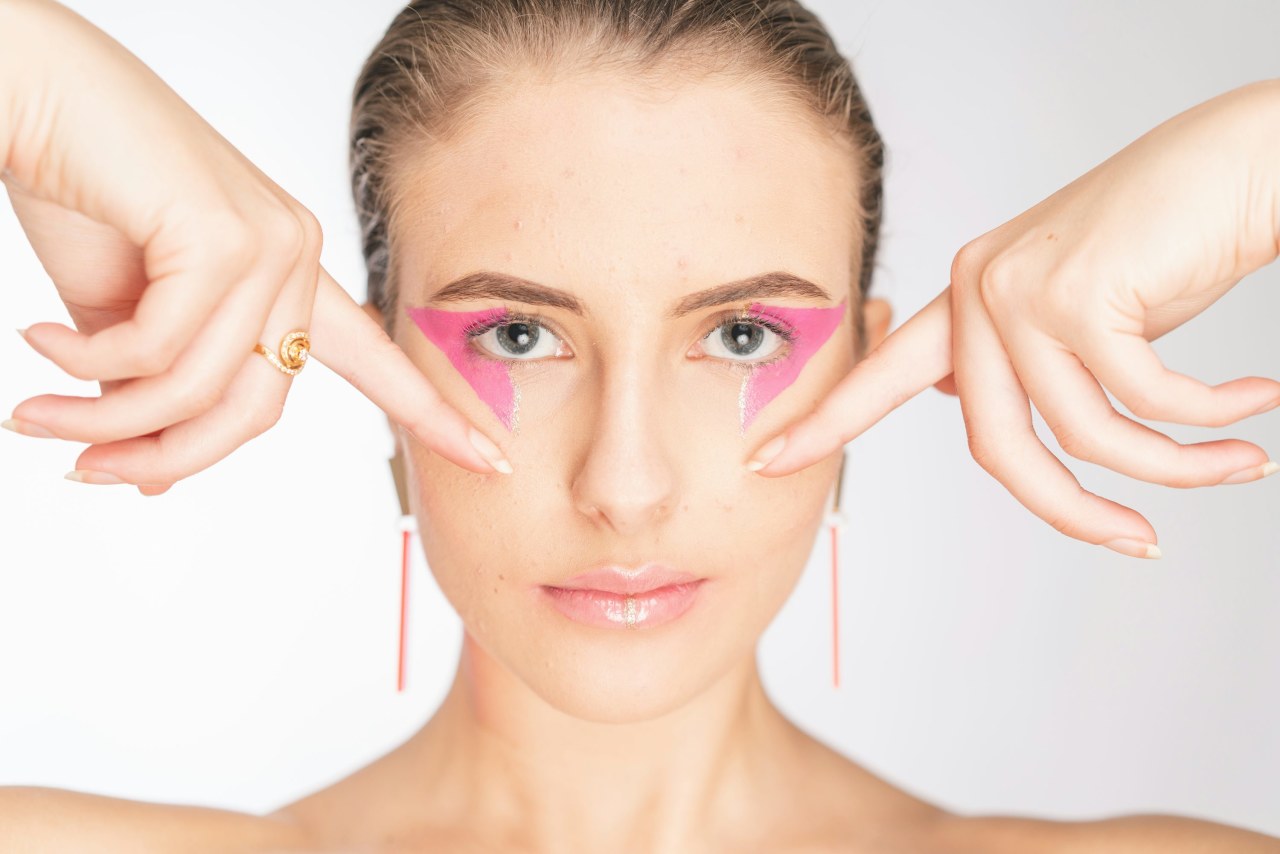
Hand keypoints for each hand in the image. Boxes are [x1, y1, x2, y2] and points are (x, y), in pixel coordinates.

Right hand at [1, 0, 509, 491]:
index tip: (490, 460)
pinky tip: (43, 341)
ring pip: (204, 390)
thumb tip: (148, 478)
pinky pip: (163, 350)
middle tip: (87, 468)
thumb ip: (153, 387)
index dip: (434, 415)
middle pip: (258, 413)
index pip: (377, 359)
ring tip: (37, 415)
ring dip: (107, 422)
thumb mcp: (124, 316)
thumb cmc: (79, 190)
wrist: (30, 93)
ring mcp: (273, 241)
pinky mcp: (228, 232)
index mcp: (289, 276)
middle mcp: (296, 257)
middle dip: (166, 457)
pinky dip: (92, 365)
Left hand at [745, 80, 1279, 557]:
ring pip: (1082, 437)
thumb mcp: (1075, 312)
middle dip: (1077, 511)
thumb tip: (957, 399)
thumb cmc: (1167, 240)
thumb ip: (1017, 359)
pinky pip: (1143, 403)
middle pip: (999, 448)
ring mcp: (1018, 290)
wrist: (1242, 163)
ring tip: (1240, 458)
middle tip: (1139, 540)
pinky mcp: (1074, 293)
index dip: (825, 425)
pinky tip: (1252, 401)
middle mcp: (978, 291)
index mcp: (967, 298)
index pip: (880, 374)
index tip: (767, 462)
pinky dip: (1208, 420)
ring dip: (1174, 466)